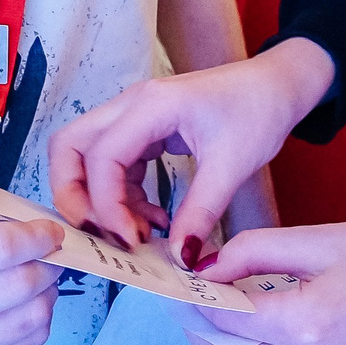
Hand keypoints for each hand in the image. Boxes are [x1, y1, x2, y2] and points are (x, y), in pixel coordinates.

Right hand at [48, 40, 335, 257]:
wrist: (277, 86)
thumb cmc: (258, 111)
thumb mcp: (233, 165)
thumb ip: (202, 213)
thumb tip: (180, 258)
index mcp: (152, 105)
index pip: (101, 157)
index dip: (106, 206)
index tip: (131, 242)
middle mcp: (131, 105)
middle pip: (69, 146)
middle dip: (73, 195)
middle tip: (102, 234)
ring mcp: (133, 116)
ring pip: (85, 156)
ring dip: (100, 199)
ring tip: (138, 233)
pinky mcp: (142, 130)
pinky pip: (112, 164)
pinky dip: (122, 196)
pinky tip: (154, 219)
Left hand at [186, 222, 345, 344]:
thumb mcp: (320, 238)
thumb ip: (254, 251)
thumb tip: (207, 268)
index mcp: (309, 325)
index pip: (226, 321)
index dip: (194, 300)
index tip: (175, 278)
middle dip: (201, 328)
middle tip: (188, 294)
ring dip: (226, 343)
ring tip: (219, 303)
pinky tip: (260, 321)